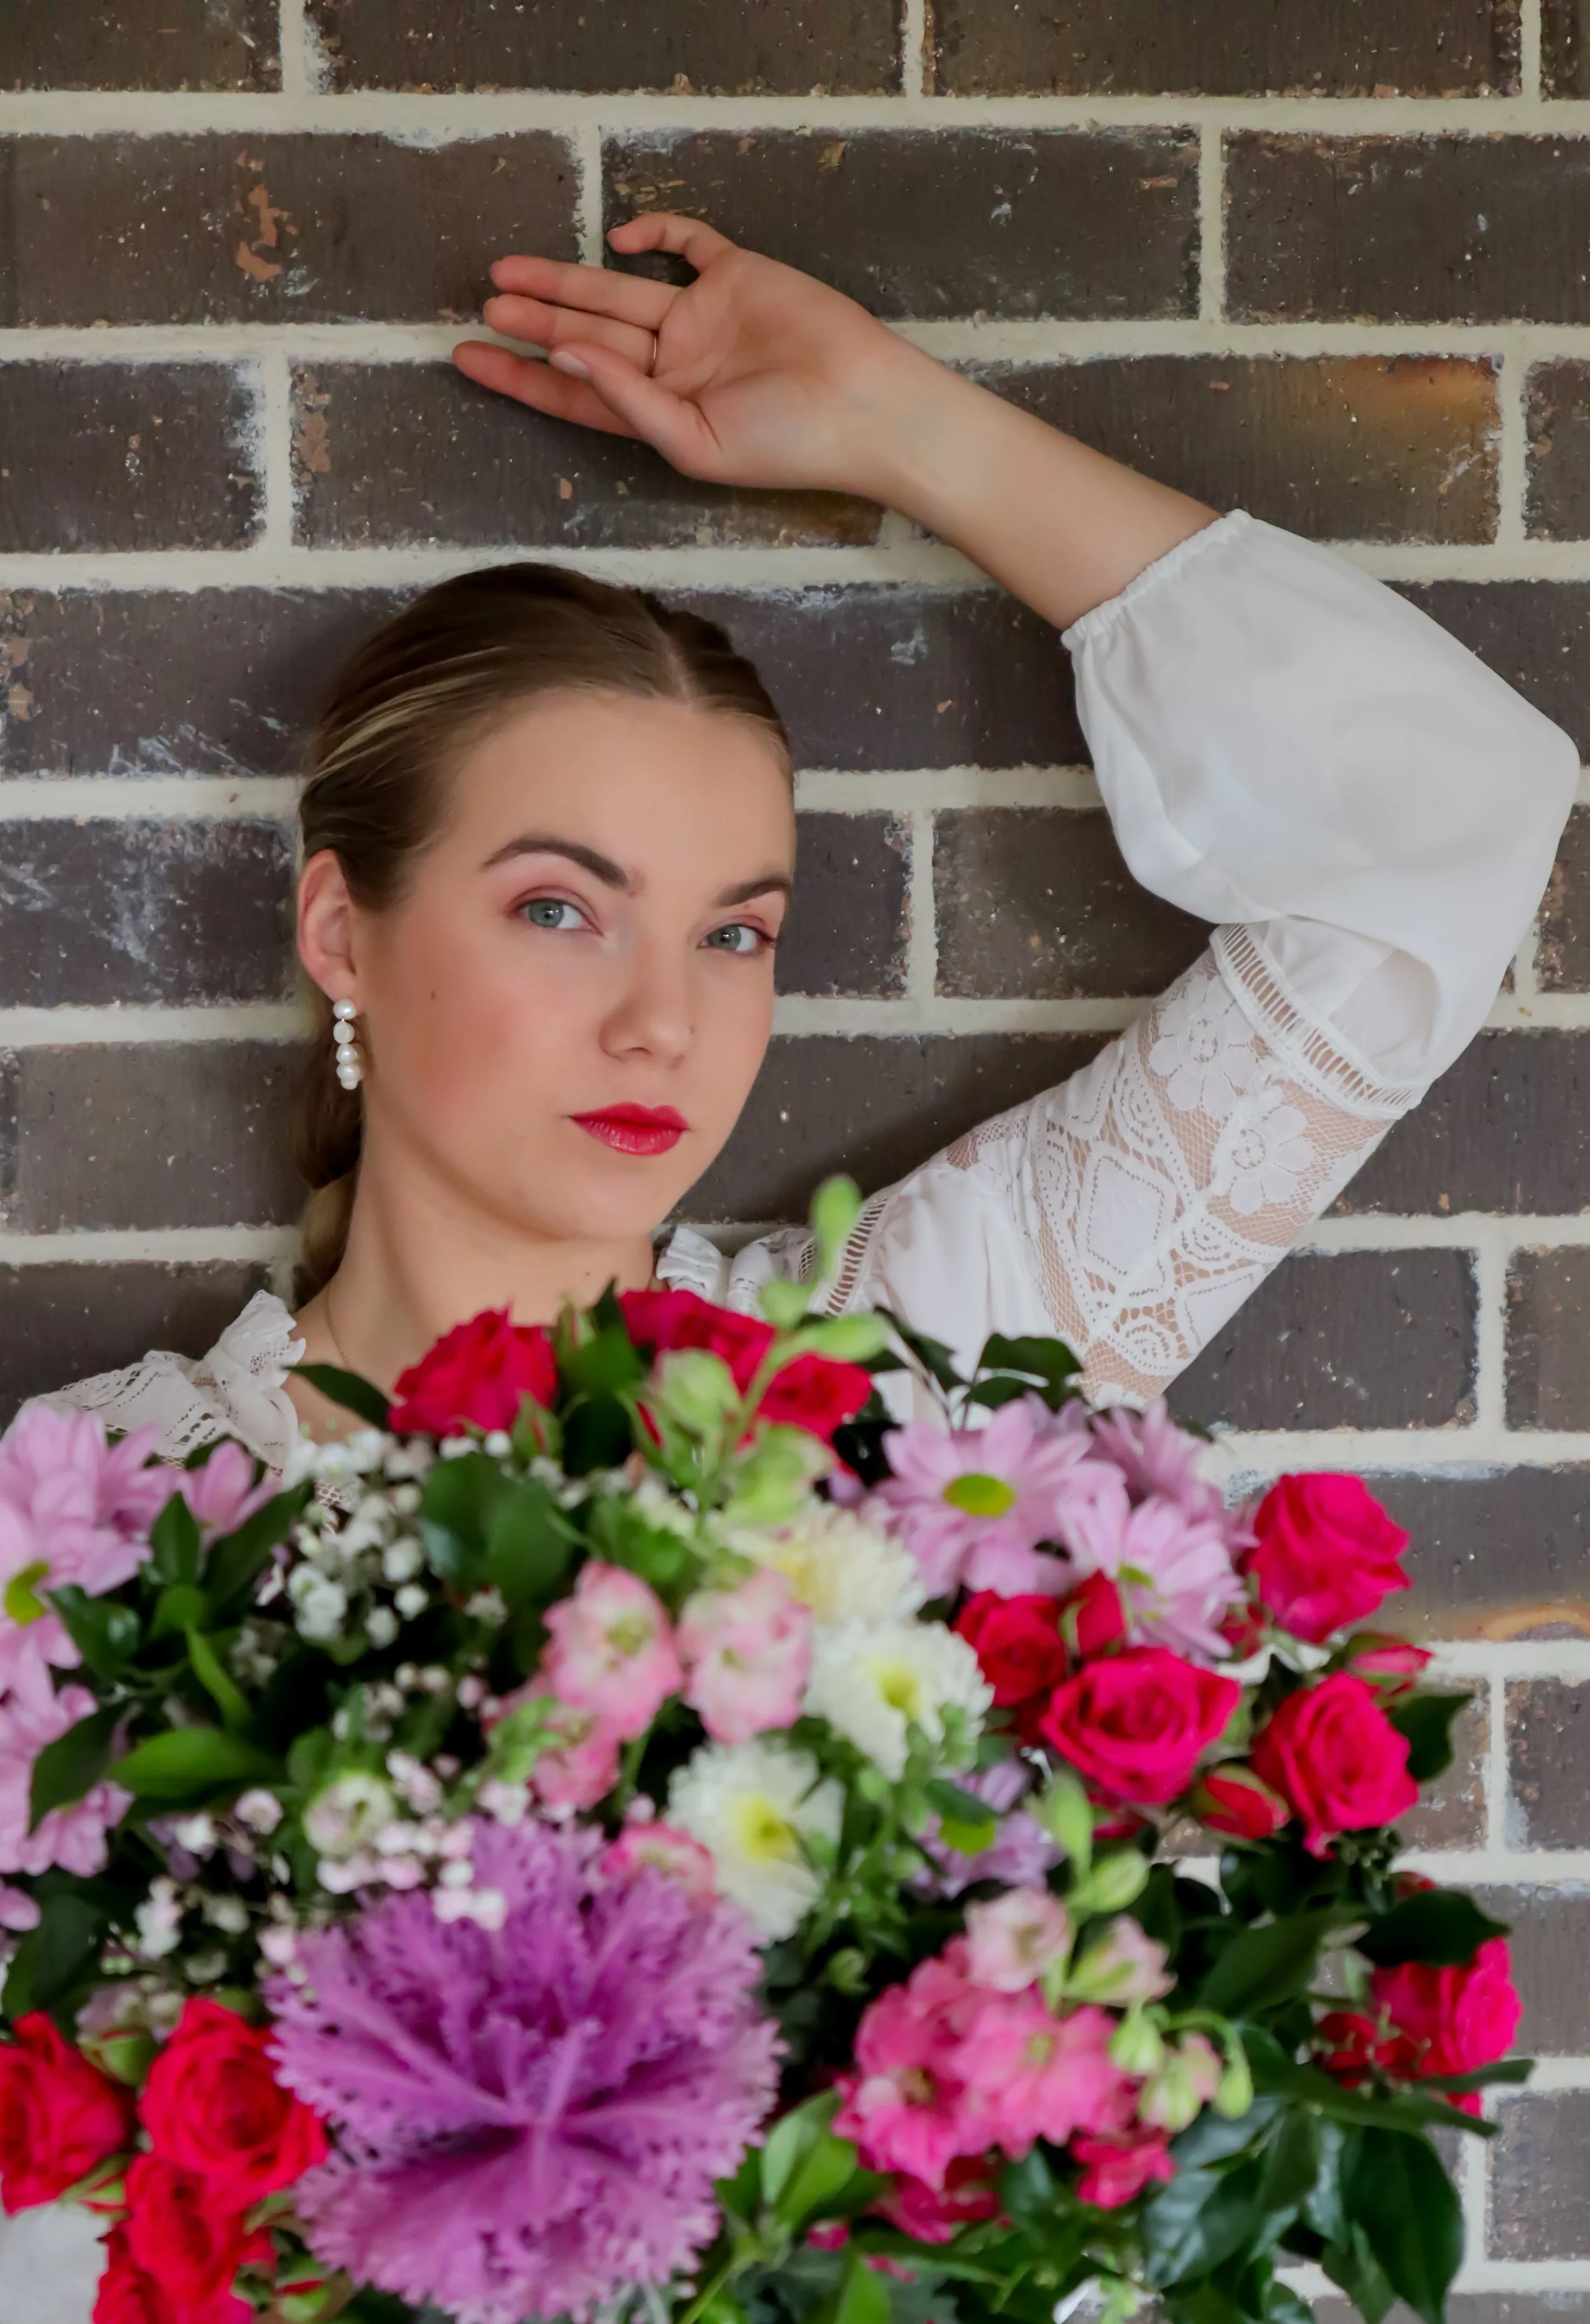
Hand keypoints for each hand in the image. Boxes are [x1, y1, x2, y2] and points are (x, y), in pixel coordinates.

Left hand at [452, 212, 932, 501]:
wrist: (863, 406)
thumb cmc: (788, 443)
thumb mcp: (696, 442)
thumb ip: (629, 402)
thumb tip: (567, 358)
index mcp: (660, 412)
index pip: (578, 393)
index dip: (523, 377)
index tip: (470, 359)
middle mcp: (672, 364)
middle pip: (589, 336)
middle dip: (536, 323)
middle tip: (485, 304)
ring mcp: (702, 318)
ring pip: (617, 291)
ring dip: (565, 281)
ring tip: (507, 274)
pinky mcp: (736, 276)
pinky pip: (686, 244)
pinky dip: (653, 233)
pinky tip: (615, 238)